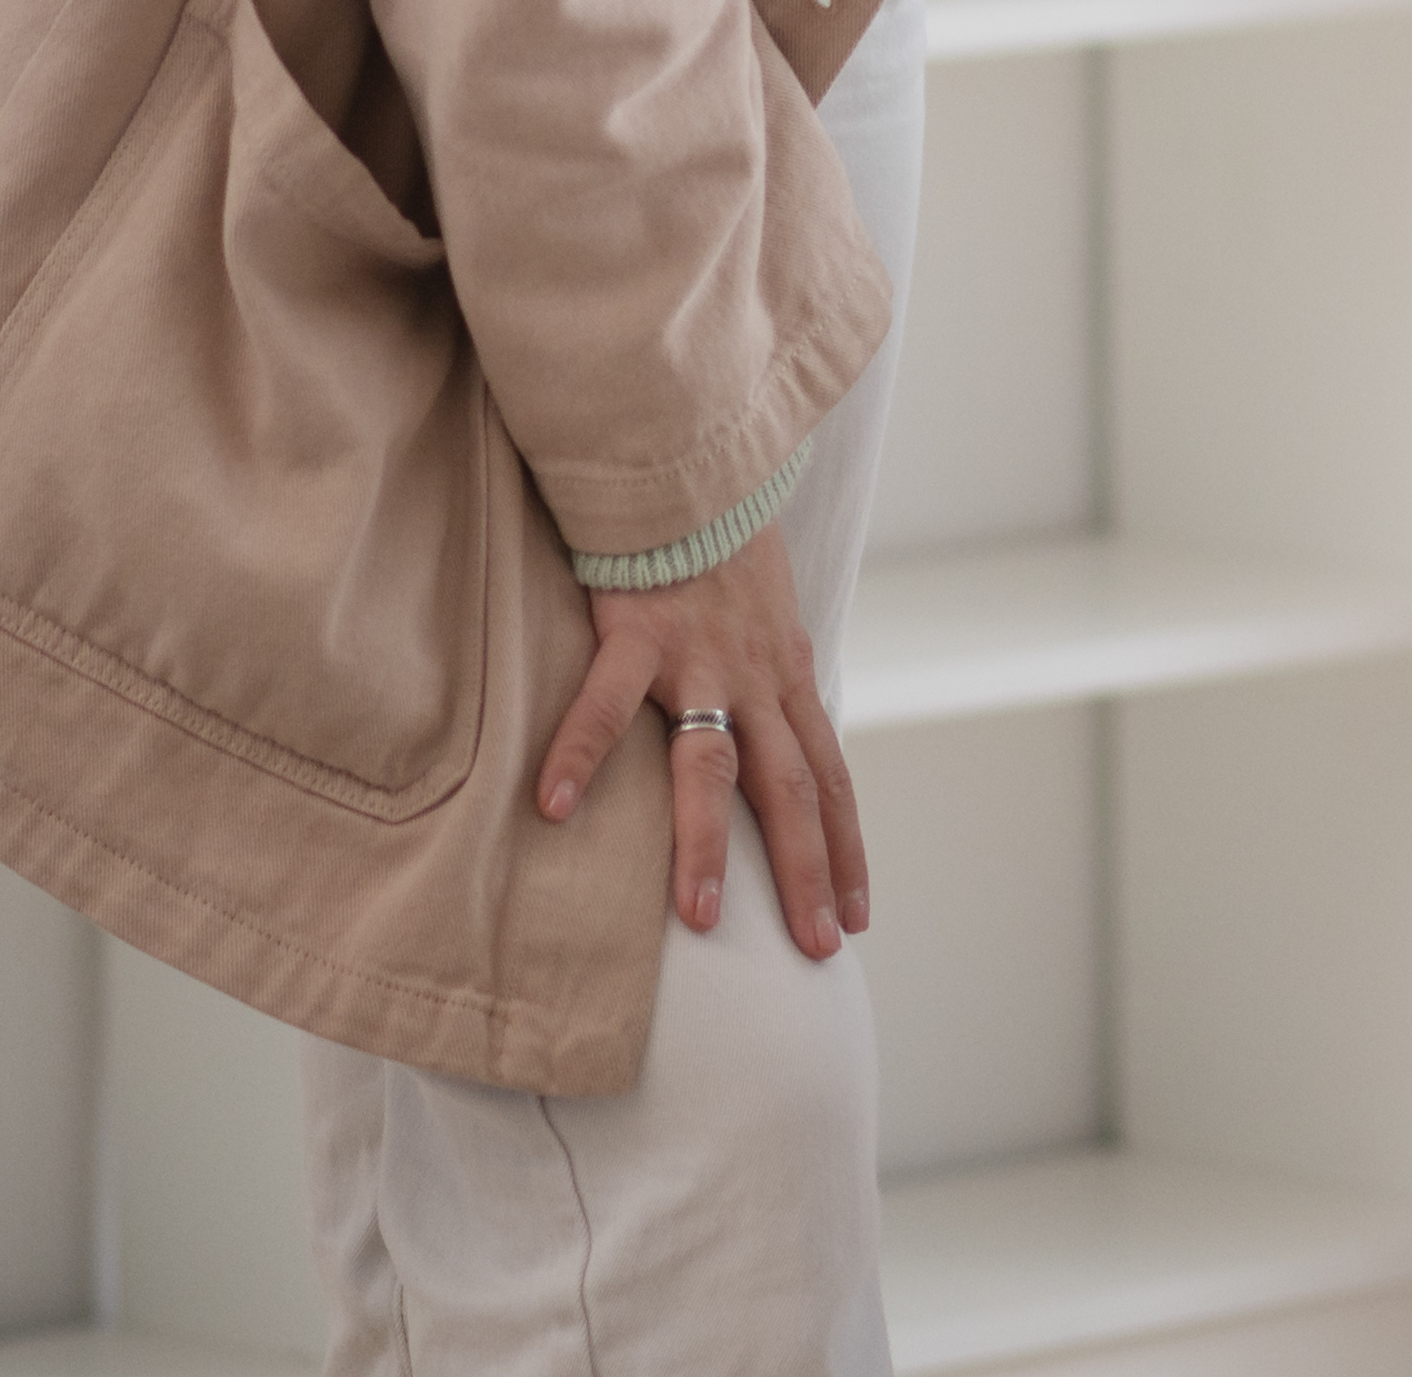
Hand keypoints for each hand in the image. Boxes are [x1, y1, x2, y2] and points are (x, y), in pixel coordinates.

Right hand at [535, 524, 868, 954]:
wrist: (694, 463)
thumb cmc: (721, 546)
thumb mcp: (767, 618)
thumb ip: (766, 681)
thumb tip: (772, 741)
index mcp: (787, 678)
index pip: (830, 776)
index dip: (847, 845)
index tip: (859, 912)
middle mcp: (757, 676)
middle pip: (792, 789)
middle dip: (808, 871)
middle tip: (820, 947)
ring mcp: (700, 658)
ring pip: (712, 764)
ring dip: (705, 843)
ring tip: (702, 917)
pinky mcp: (640, 630)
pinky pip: (606, 702)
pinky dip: (581, 754)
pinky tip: (552, 807)